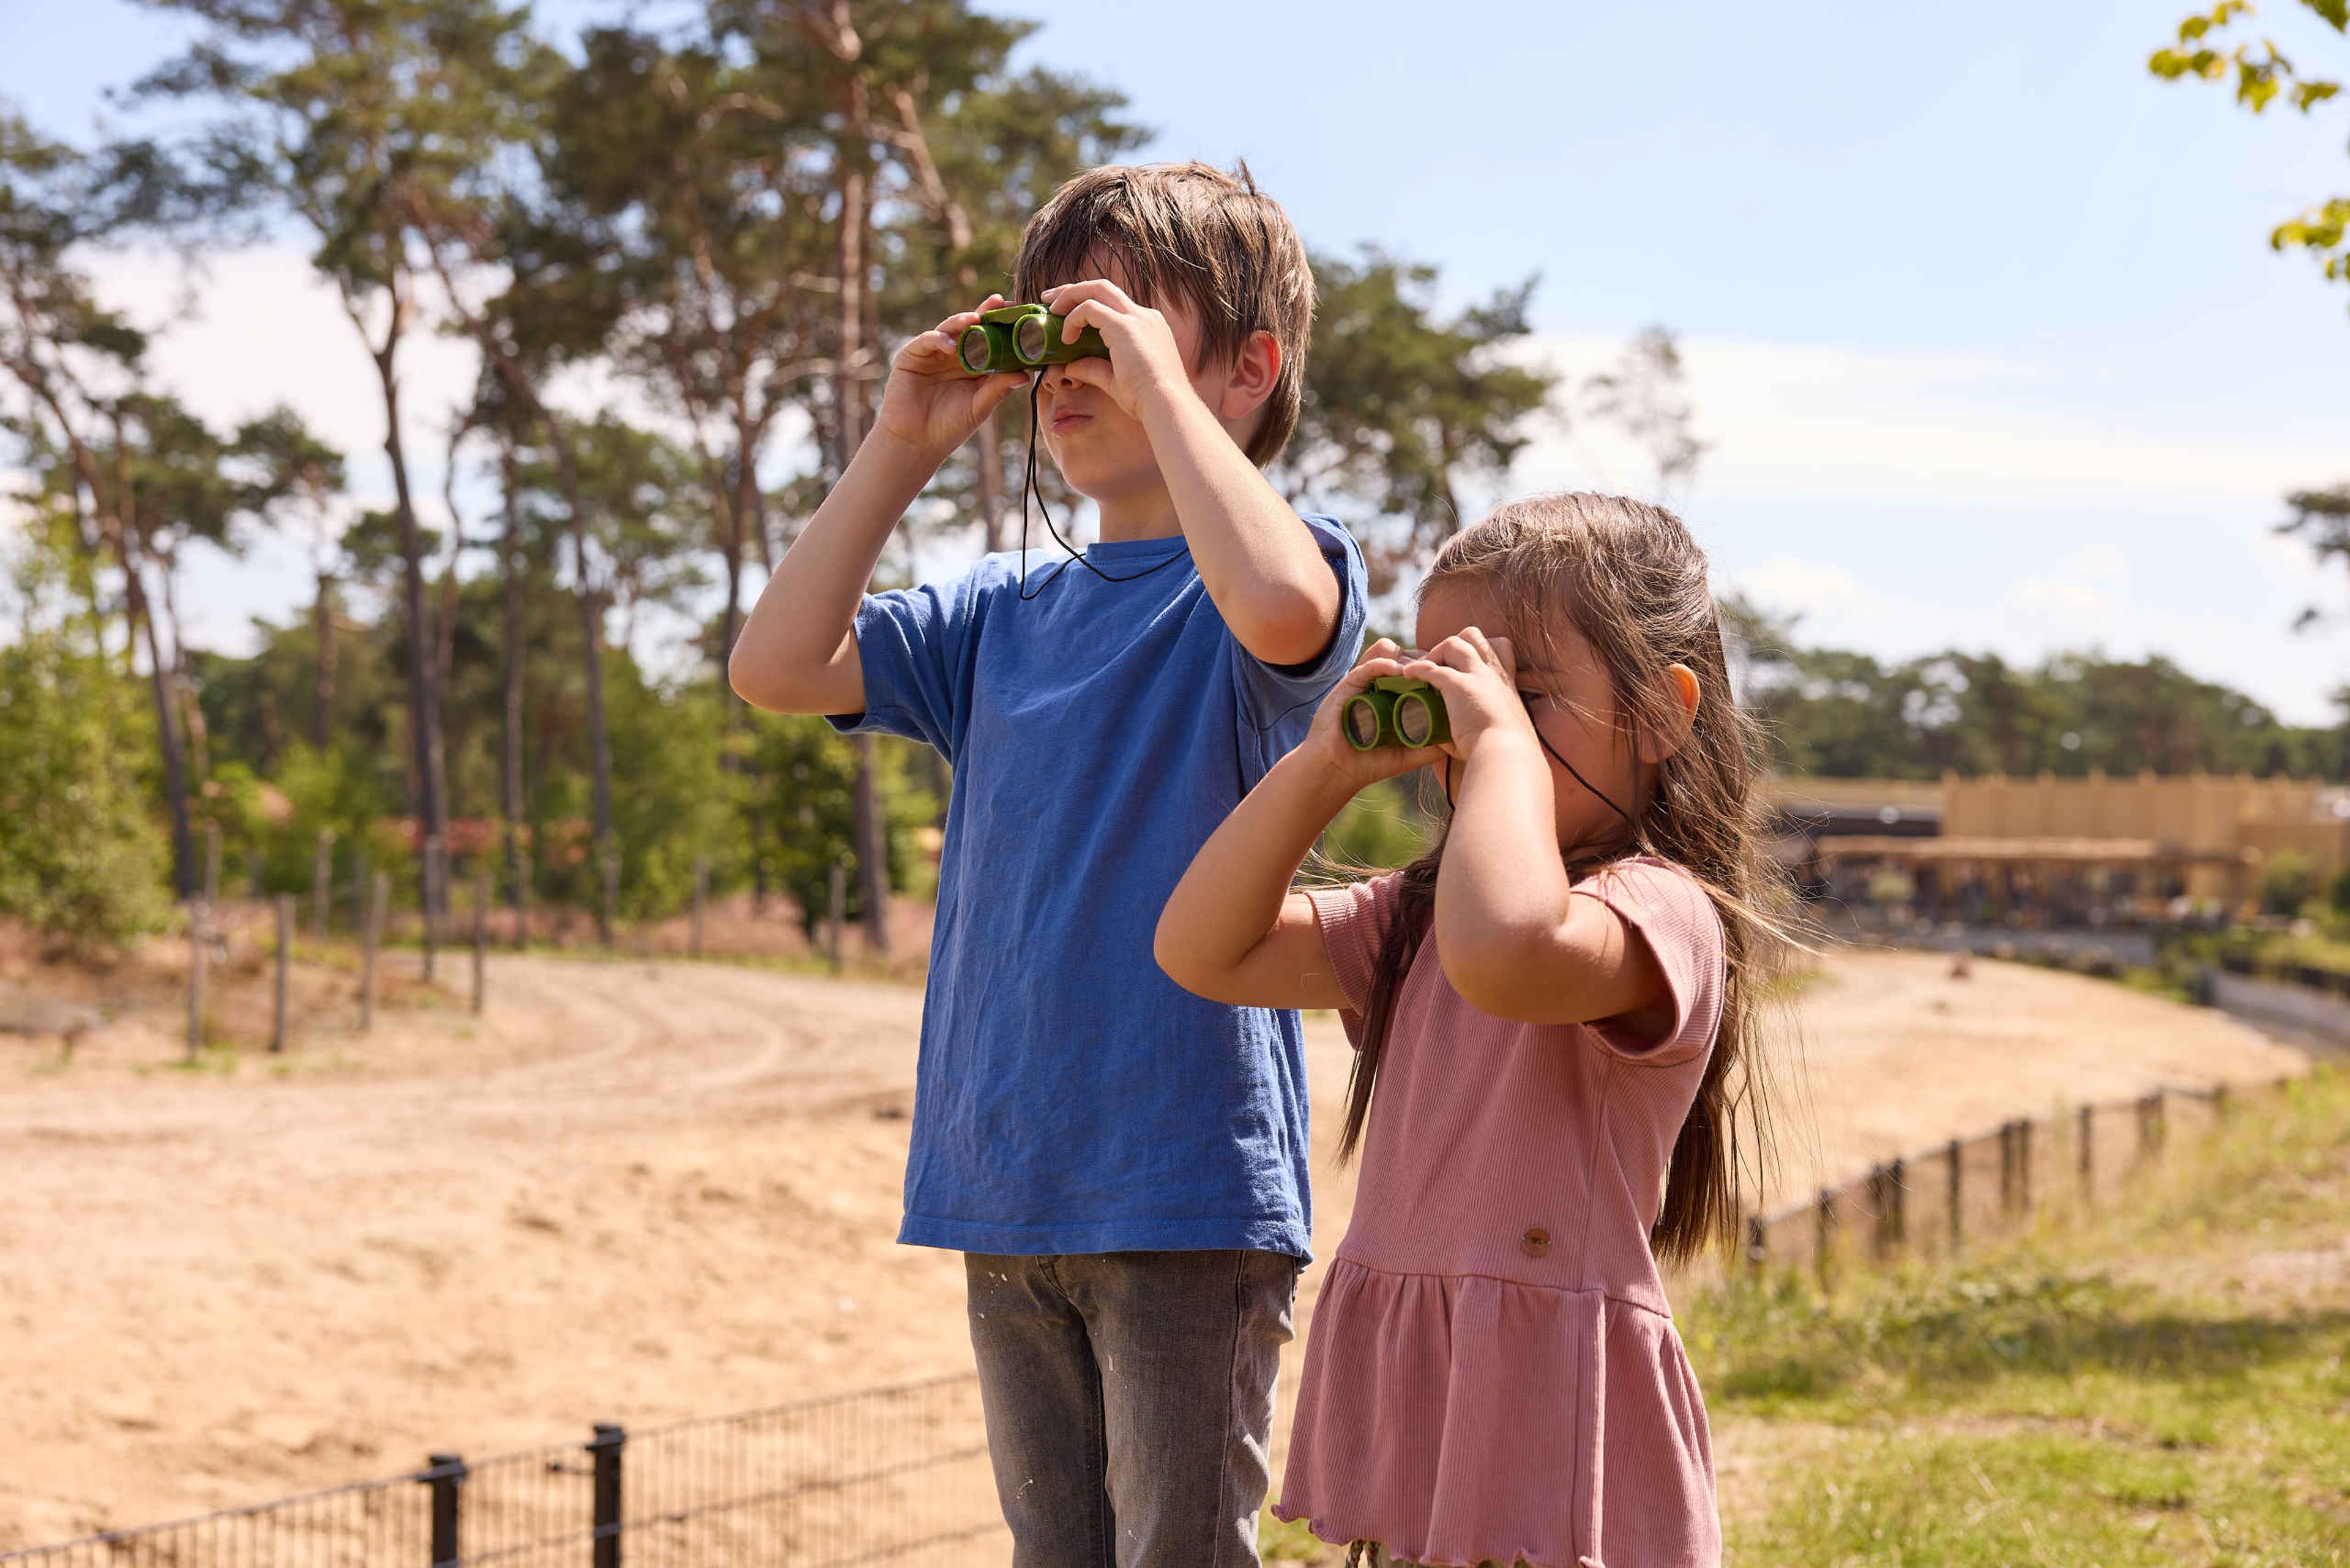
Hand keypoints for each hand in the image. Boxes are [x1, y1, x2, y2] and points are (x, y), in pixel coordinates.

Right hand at [873, 294, 1031, 463]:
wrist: (916, 443)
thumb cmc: (949, 427)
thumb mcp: (979, 406)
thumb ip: (999, 388)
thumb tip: (1026, 374)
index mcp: (972, 365)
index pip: (989, 339)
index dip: (1002, 326)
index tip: (1019, 314)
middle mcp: (953, 355)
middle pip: (970, 327)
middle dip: (985, 313)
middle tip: (1000, 303)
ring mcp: (932, 353)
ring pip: (949, 328)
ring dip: (962, 321)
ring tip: (975, 318)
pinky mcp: (911, 356)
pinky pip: (926, 341)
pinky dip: (939, 339)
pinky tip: (950, 345)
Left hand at [1039, 279, 1193, 419]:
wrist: (1166, 405)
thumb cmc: (1147, 399)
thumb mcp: (1115, 380)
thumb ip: (1093, 368)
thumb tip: (1070, 366)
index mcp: (1148, 326)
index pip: (1114, 304)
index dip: (1088, 304)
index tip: (1067, 314)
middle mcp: (1144, 316)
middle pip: (1103, 288)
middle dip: (1074, 290)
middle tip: (1049, 298)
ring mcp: (1136, 318)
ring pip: (1097, 289)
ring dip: (1070, 295)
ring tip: (1051, 310)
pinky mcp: (1124, 326)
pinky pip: (1090, 309)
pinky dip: (1073, 319)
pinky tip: (1066, 337)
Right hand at [1296, 639, 1440, 794]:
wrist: (1338, 771)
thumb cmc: (1371, 762)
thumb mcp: (1409, 754)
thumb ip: (1430, 747)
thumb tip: (1457, 742)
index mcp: (1392, 693)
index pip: (1414, 666)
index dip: (1431, 665)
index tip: (1448, 673)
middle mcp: (1378, 683)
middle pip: (1404, 654)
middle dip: (1423, 658)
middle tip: (1437, 670)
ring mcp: (1363, 681)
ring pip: (1386, 652)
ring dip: (1405, 657)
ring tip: (1419, 671)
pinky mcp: (1348, 685)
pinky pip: (1367, 667)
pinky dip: (1383, 664)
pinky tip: (1396, 670)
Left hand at [1401, 628, 1541, 764]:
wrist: (1507, 755)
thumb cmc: (1505, 752)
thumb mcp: (1500, 732)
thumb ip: (1481, 726)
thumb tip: (1456, 737)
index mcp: (1506, 684)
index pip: (1501, 647)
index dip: (1481, 649)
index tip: (1466, 667)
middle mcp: (1493, 674)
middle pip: (1473, 635)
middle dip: (1452, 645)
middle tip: (1439, 668)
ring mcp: (1477, 677)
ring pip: (1453, 643)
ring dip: (1434, 653)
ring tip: (1422, 672)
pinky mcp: (1458, 686)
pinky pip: (1432, 668)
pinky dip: (1417, 669)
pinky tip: (1407, 675)